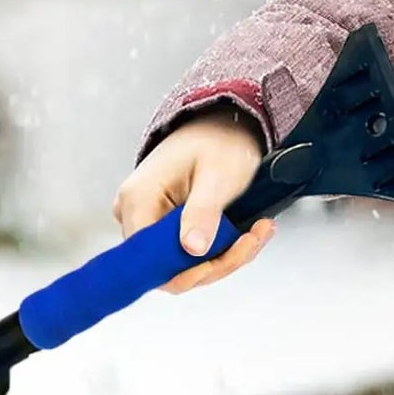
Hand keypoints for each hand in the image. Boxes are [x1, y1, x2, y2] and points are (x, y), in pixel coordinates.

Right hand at [112, 108, 274, 292]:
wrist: (223, 123)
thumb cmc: (218, 140)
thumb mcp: (217, 176)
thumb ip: (203, 212)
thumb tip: (191, 249)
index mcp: (139, 199)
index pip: (148, 260)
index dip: (187, 271)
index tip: (223, 259)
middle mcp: (136, 213)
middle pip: (169, 267)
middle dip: (216, 262)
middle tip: (252, 240)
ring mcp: (150, 220)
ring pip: (184, 263)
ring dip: (226, 256)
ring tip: (257, 232)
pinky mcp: (166, 225)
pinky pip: (191, 252)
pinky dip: (223, 249)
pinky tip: (248, 233)